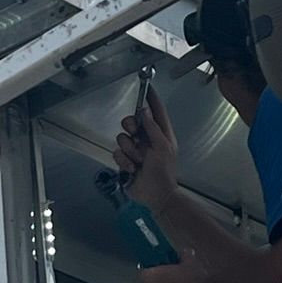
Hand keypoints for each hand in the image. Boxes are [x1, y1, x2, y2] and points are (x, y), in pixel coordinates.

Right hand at [113, 86, 178, 212]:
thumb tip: (144, 111)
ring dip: (129, 150)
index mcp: (161, 134)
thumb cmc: (164, 173)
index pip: (155, 111)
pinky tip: (132, 169)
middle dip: (130, 128)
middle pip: (132, 122)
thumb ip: (153, 128)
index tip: (147, 87)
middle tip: (134, 135)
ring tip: (138, 161)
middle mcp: (147, 139)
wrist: (156, 196)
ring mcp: (135, 150)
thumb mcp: (163, 147)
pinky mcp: (125, 160)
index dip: (151, 99)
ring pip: (122, 138)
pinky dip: (124, 161)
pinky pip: (117, 153)